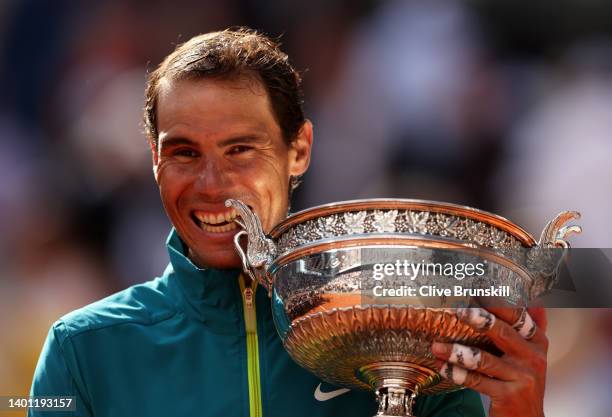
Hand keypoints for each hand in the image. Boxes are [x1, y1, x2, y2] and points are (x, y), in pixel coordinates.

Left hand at [431, 307, 547, 416]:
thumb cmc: (523, 382)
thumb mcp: (532, 354)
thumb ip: (534, 327)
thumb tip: (533, 299)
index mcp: (537, 342)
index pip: (517, 316)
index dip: (497, 302)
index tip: (475, 291)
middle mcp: (533, 358)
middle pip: (502, 332)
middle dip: (478, 319)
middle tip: (456, 310)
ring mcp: (522, 378)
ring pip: (483, 359)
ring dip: (456, 351)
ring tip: (436, 346)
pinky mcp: (508, 396)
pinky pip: (476, 381)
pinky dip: (455, 373)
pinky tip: (441, 366)